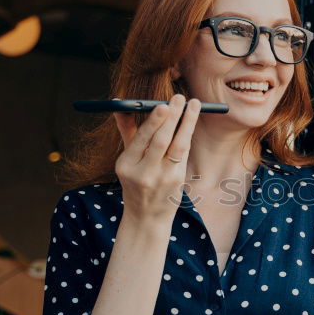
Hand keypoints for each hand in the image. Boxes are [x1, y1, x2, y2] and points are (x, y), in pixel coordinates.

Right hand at [113, 94, 200, 224]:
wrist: (146, 217)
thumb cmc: (135, 181)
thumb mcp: (126, 159)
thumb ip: (126, 130)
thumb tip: (120, 103)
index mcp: (126, 165)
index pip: (141, 140)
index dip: (153, 122)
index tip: (163, 105)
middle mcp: (144, 173)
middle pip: (161, 141)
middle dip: (172, 118)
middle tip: (179, 98)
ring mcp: (163, 179)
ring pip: (178, 146)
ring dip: (187, 123)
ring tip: (193, 104)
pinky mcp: (177, 181)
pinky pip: (184, 154)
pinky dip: (187, 135)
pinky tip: (190, 120)